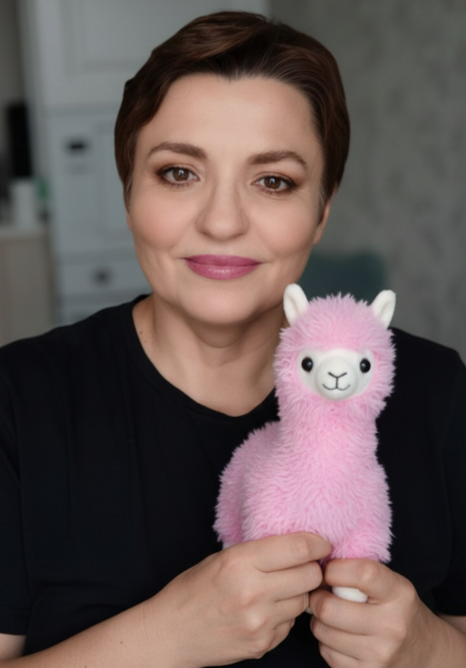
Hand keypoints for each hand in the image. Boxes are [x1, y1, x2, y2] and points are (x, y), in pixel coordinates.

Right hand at [147, 532, 330, 666]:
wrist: (172, 633)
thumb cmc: (194, 590)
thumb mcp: (222, 558)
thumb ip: (260, 552)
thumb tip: (298, 546)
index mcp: (240, 563)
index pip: (298, 549)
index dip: (317, 544)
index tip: (322, 543)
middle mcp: (253, 592)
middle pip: (310, 576)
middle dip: (311, 568)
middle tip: (303, 565)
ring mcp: (259, 623)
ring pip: (304, 601)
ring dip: (298, 592)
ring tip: (279, 588)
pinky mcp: (262, 645)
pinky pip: (291, 624)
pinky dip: (285, 615)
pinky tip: (267, 609)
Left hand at [309, 559, 441, 666]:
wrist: (427, 654)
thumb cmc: (399, 610)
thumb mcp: (392, 584)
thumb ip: (361, 572)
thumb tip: (317, 566)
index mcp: (400, 595)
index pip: (361, 573)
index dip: (335, 569)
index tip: (329, 571)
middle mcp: (392, 626)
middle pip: (329, 608)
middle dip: (317, 598)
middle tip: (321, 594)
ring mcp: (380, 655)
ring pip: (322, 631)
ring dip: (319, 620)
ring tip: (333, 615)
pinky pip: (326, 652)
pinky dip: (326, 642)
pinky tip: (341, 636)